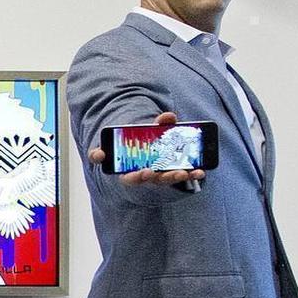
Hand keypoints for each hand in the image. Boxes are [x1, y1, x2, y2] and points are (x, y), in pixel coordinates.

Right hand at [88, 112, 205, 186]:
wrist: (156, 156)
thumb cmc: (146, 143)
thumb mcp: (149, 131)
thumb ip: (157, 125)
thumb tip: (169, 116)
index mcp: (117, 159)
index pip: (100, 158)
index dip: (98, 155)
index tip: (100, 154)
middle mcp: (130, 172)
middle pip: (131, 177)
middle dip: (140, 176)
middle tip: (148, 172)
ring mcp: (150, 177)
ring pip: (156, 180)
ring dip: (169, 177)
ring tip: (182, 173)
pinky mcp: (167, 178)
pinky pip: (175, 178)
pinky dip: (188, 175)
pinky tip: (199, 172)